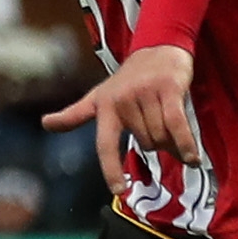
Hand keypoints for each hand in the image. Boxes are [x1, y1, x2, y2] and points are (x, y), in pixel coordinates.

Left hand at [45, 43, 203, 185]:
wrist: (157, 48)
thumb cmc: (127, 80)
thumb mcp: (97, 96)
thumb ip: (75, 114)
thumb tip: (44, 124)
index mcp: (103, 107)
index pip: (104, 144)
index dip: (110, 168)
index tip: (118, 189)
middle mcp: (121, 101)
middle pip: (145, 144)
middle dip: (157, 145)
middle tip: (161, 128)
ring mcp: (144, 94)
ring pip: (162, 136)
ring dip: (173, 142)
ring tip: (174, 128)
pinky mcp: (168, 89)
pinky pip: (177, 125)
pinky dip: (186, 144)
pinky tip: (193, 158)